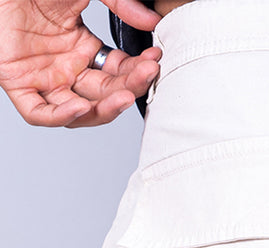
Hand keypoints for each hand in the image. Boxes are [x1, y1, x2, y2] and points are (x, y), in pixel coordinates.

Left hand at [0, 0, 161, 127]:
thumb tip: (151, 20)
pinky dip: (61, 116)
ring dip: (103, 111)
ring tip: (121, 98)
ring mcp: (42, 78)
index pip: (117, 73)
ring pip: (77, 113)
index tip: (152, 63)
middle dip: (127, 90)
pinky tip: (81, 107)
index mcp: (80, 49)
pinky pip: (40, 112)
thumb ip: (119, 4)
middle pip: (103, 95)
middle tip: (144, 78)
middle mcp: (65, 68)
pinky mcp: (17, 83)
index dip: (136, 73)